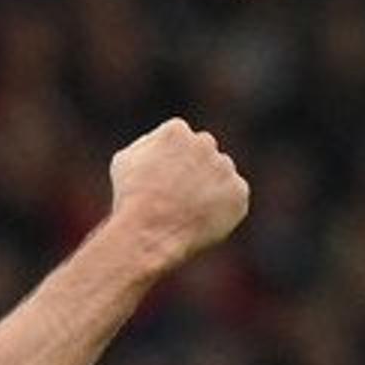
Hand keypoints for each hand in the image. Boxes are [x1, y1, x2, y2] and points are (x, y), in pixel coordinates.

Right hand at [105, 119, 250, 271]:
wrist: (148, 233)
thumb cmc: (131, 200)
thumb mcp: (125, 162)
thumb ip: (149, 145)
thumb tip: (163, 142)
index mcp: (176, 131)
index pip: (182, 140)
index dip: (172, 163)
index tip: (164, 182)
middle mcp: (205, 143)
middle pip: (205, 153)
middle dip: (195, 170)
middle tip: (179, 198)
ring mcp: (225, 167)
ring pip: (221, 175)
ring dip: (210, 188)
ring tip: (188, 213)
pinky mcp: (239, 192)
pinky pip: (234, 199)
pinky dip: (223, 210)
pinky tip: (201, 221)